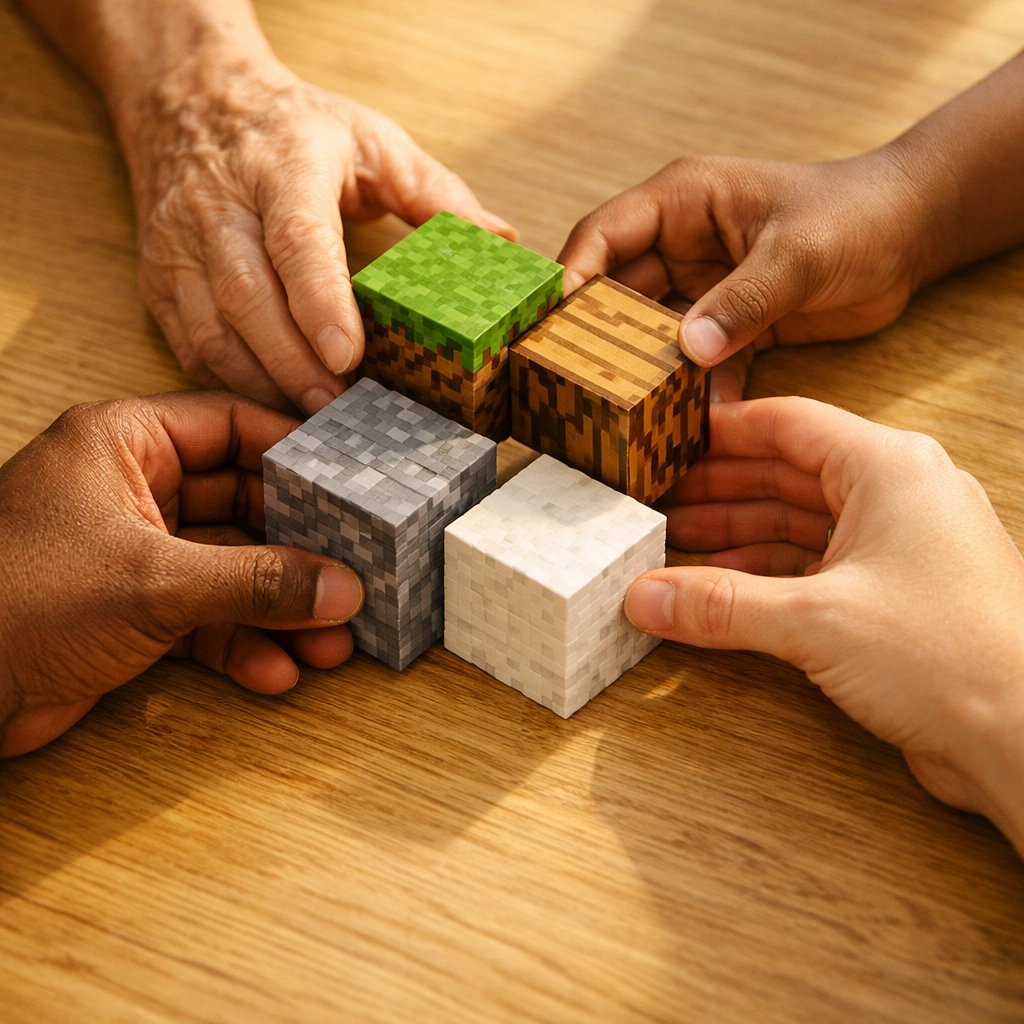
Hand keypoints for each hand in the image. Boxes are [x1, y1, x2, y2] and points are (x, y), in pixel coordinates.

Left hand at [0, 392, 364, 756]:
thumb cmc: (19, 600)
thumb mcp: (156, 582)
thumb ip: (257, 582)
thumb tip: (342, 589)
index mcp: (124, 445)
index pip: (230, 426)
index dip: (293, 451)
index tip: (351, 479)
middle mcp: (131, 490)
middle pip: (240, 503)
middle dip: (297, 549)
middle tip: (353, 572)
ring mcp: (131, 552)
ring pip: (228, 568)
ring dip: (277, 607)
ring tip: (330, 640)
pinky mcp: (128, 609)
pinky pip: (203, 616)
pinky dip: (239, 642)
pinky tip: (275, 670)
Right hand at [125, 53, 513, 414]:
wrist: (189, 101)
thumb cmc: (293, 128)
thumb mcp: (371, 139)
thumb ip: (435, 193)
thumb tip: (501, 238)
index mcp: (283, 164)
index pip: (296, 238)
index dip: (320, 301)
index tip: (348, 356)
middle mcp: (221, 205)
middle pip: (249, 296)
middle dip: (295, 363)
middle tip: (342, 408)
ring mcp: (181, 244)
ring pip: (213, 328)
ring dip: (264, 382)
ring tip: (315, 419)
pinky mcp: (160, 278)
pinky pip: (190, 344)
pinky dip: (230, 383)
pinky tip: (272, 403)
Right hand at [558, 150, 935, 400]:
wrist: (911, 236)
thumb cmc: (856, 215)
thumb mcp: (798, 253)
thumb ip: (743, 300)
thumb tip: (687, 351)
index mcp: (682, 203)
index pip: (602, 237)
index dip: (571, 281)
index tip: (551, 332)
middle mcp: (680, 246)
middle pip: (616, 295)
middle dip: (597, 340)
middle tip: (577, 387)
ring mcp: (702, 289)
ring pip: (651, 337)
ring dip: (643, 375)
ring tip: (626, 417)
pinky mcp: (728, 326)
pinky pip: (695, 364)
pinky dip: (692, 393)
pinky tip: (687, 426)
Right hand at [623, 398, 1023, 854]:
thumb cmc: (954, 656)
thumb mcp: (814, 619)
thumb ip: (720, 604)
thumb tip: (646, 596)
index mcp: (889, 468)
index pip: (789, 424)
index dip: (723, 432)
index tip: (671, 439)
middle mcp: (898, 498)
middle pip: (788, 475)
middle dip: (720, 490)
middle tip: (660, 499)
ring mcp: (899, 549)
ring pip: (800, 524)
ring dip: (738, 536)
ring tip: (677, 545)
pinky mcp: (895, 598)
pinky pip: (815, 569)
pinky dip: (766, 577)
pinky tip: (725, 589)